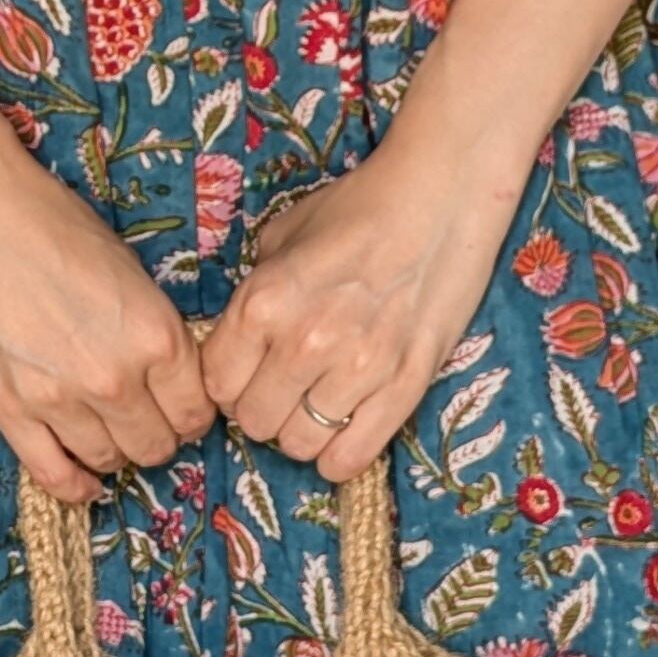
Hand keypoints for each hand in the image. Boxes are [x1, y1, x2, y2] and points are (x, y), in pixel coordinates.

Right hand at [0, 0, 211, 501]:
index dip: (191, 412)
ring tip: (108, 429)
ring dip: (116, 452)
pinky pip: (53, 474)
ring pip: (109, 461)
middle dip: (157, 434)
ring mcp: (59, 400)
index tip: (179, 405)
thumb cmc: (55, 224)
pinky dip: (75, 485)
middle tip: (144, 415)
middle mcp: (114, 377)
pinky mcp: (11, 408)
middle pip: (156, 445)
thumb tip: (176, 382)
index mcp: (156, 336)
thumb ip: (158, 333)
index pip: (196, 413)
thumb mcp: (133, 272)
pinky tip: (84, 481)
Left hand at [194, 135, 518, 483]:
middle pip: (255, 421)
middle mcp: (305, 342)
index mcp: (265, 301)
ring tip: (314, 405)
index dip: (228, 381)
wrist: (440, 198)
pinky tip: (341, 432)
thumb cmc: (358, 209)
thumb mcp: (282, 236)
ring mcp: (358, 370)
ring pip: (299, 444)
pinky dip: (337, 456)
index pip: (216, 382)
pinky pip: (352, 458)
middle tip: (281, 388)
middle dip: (260, 409)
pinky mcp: (405, 386)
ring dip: (300, 431)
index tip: (245, 372)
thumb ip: (255, 292)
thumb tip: (241, 340)